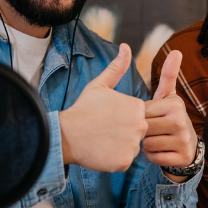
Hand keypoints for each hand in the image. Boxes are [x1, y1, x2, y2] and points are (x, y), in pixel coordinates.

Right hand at [59, 44, 147, 171]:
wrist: (66, 134)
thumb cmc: (83, 109)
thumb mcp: (100, 85)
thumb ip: (117, 68)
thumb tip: (126, 47)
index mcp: (137, 107)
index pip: (137, 116)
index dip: (122, 118)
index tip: (108, 118)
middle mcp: (140, 125)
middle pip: (137, 132)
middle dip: (123, 132)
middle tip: (105, 130)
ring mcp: (133, 145)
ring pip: (131, 147)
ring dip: (120, 146)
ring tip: (102, 139)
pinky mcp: (125, 161)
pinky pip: (124, 160)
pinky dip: (114, 158)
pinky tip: (101, 151)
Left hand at [143, 50, 196, 169]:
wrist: (187, 147)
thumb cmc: (170, 118)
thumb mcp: (168, 96)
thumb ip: (168, 75)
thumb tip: (177, 50)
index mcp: (175, 104)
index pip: (142, 112)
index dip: (140, 117)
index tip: (150, 118)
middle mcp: (181, 121)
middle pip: (143, 129)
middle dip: (142, 132)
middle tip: (153, 131)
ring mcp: (183, 141)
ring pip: (147, 144)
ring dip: (146, 145)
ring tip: (157, 140)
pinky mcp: (181, 158)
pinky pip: (153, 158)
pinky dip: (152, 156)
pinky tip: (160, 151)